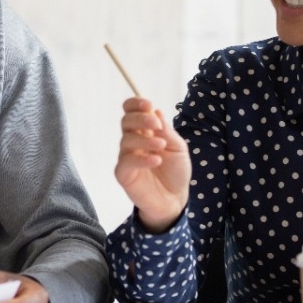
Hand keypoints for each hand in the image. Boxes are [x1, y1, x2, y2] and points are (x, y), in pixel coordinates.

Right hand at [114, 98, 189, 232]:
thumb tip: (156, 111)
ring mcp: (127, 157)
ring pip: (126, 140)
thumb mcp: (178, 148)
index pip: (131, 111)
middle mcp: (133, 142)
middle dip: (140, 118)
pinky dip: (141, 159)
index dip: (135, 104)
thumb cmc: (176, 172)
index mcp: (145, 131)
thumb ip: (167, 131)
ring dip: (145, 140)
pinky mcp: (123, 174)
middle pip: (126, 121)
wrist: (175, 199)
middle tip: (156, 124)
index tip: (148, 104)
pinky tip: (156, 161)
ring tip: (161, 146)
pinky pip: (126, 162)